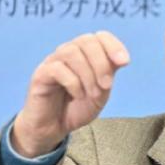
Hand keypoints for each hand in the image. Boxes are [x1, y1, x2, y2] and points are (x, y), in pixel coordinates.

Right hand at [11, 31, 130, 157]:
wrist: (54, 128)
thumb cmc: (77, 108)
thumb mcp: (101, 92)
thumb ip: (109, 75)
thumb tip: (121, 59)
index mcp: (85, 55)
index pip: (100, 37)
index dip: (113, 45)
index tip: (124, 62)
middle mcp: (68, 53)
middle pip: (86, 41)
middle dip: (101, 63)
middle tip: (106, 85)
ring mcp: (53, 62)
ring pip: (72, 52)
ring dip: (88, 74)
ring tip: (93, 94)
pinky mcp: (40, 74)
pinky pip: (57, 69)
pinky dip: (73, 82)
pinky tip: (77, 95)